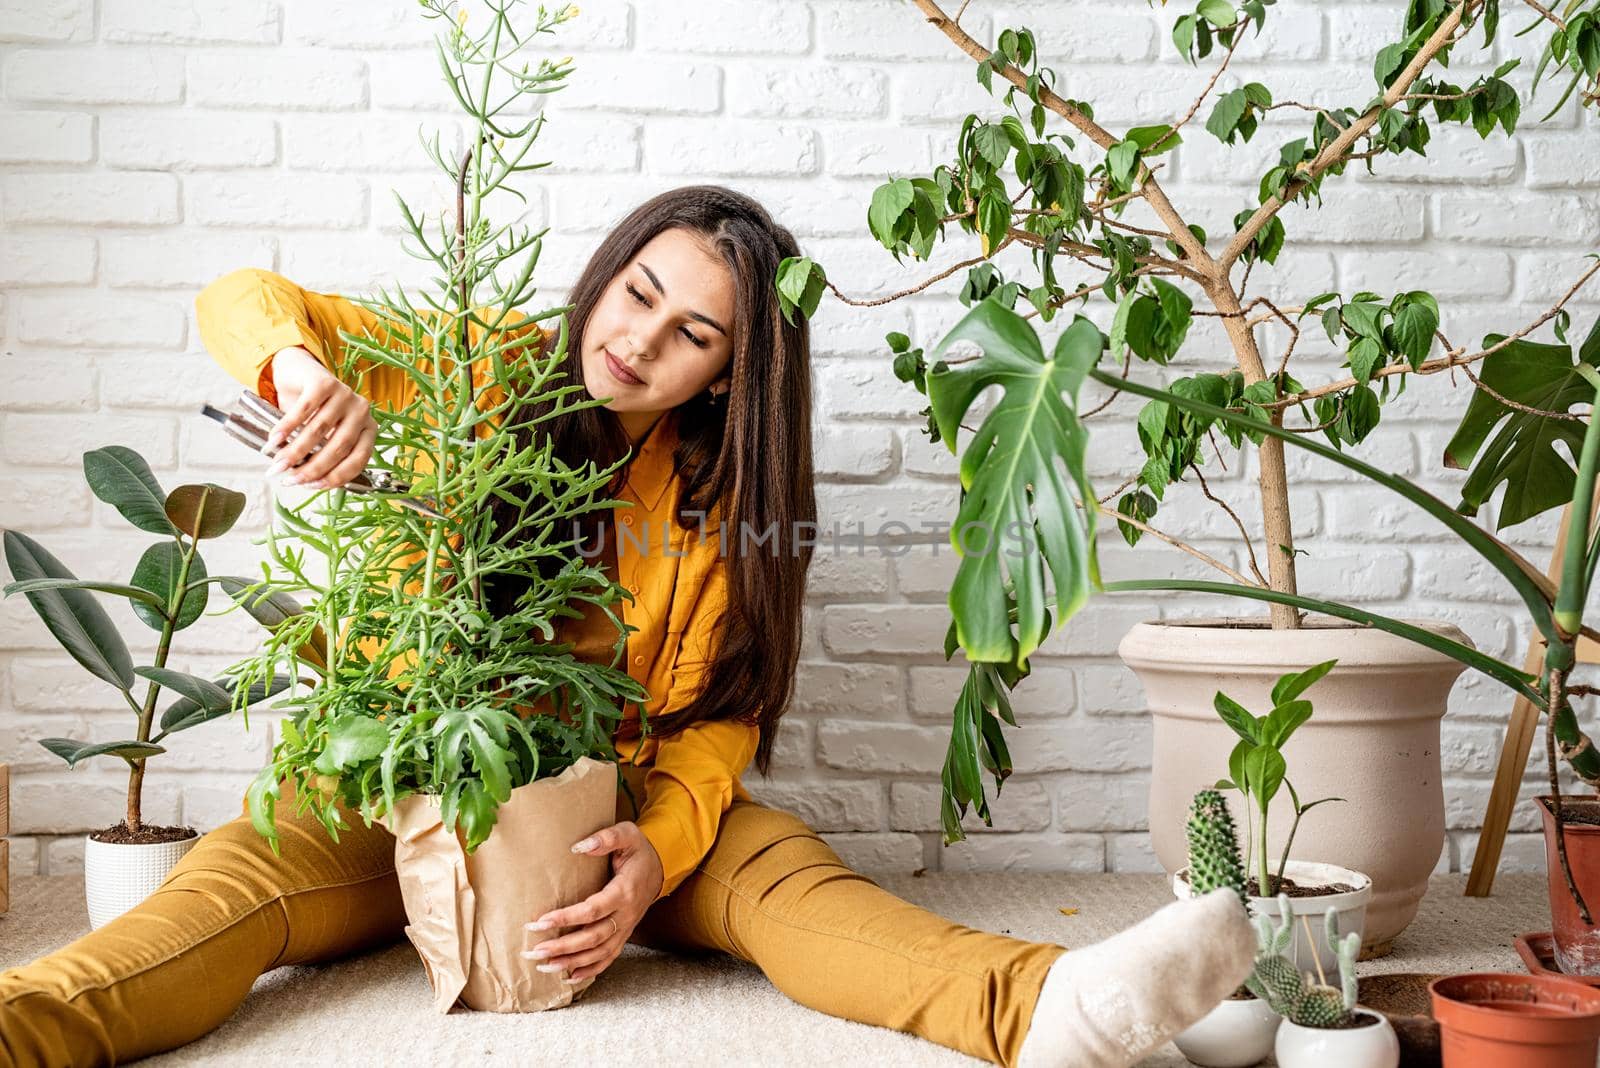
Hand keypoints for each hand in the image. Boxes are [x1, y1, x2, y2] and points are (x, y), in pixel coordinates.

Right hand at [264, 345, 376, 489]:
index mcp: (368, 429)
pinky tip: (274, 440)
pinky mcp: (324, 382)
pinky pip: (304, 410)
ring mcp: (345, 394)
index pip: (358, 460)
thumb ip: (321, 454)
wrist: (299, 371)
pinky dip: (287, 428)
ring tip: (277, 463)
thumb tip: (304, 481)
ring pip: (320, 430)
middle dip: (313, 468)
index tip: (311, 486)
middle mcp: (361, 411)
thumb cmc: (313, 410)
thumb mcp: (323, 435)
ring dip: (296, 451)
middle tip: (290, 480)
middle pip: (340, 447)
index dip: (335, 477)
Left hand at [523, 820, 664, 981]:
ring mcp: (626, 928)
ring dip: (570, 962)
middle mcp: (626, 915)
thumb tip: (579, 846)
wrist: (661, 867)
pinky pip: (608, 958)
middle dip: (562, 947)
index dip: (565, 918)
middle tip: (534, 951)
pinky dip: (589, 970)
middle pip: (592, 938)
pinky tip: (569, 977)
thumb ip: (605, 838)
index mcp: (623, 892)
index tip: (539, 922)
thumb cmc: (638, 850)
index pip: (591, 911)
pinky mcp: (624, 935)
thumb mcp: (627, 834)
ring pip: (598, 953)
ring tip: (543, 965)